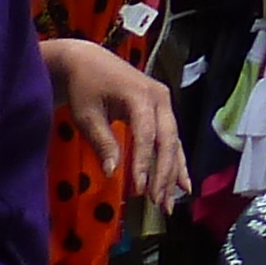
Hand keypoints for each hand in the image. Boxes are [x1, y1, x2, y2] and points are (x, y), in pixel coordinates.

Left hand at [44, 40, 187, 206]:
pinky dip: (175, 162)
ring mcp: (164, 105)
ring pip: (174, 142)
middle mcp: (161, 99)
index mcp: (142, 96)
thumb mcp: (87, 115)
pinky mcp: (161, 112)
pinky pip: (171, 139)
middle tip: (158, 202)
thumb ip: (103, 142)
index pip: (147, 135)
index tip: (139, 190)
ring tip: (171, 202)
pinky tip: (181, 184)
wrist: (87, 61)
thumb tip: (113, 173)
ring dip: (173, 173)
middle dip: (164, 173)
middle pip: (168, 140)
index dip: (144, 163)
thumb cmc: (85, 87)